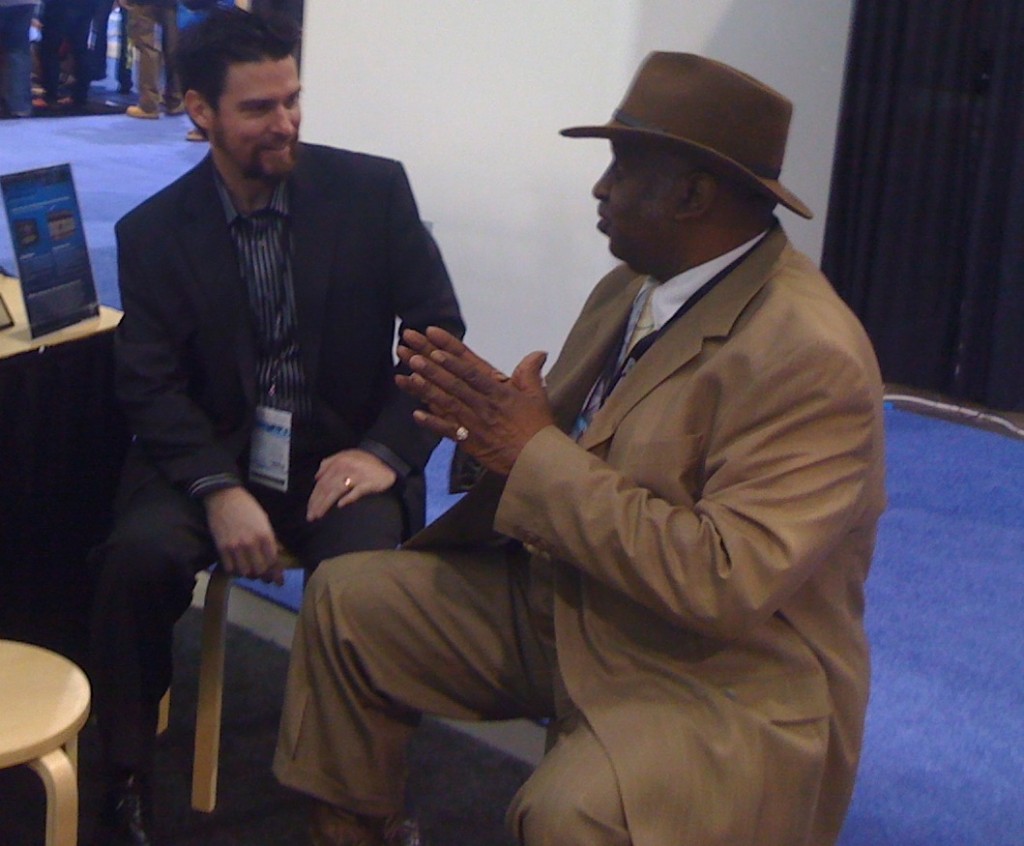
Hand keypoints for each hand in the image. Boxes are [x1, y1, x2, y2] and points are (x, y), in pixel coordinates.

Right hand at [203, 487, 283, 583]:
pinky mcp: (221, 548)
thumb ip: (270, 538)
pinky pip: (230, 568)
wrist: (224, 497)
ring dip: (249, 574)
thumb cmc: (247, 506)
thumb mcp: (264, 519)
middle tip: (265, 577)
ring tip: (251, 571)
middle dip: (264, 575)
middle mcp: (251, 543)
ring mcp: (235, 547)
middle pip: (260, 570)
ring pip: (245, 572)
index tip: (278, 576)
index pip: (273, 560)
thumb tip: (277, 553)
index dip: (276, 570)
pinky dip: (235, 571)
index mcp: (265, 535)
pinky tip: (238, 568)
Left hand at [306, 448, 397, 520]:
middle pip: (326, 488)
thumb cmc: (364, 461)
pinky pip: (355, 492)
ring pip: (336, 491)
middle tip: (311, 517)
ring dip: (325, 504)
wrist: (387, 461)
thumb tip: (316, 477)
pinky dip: (347, 498)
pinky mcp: (367, 483)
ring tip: (318, 515)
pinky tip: (340, 505)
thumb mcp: (345, 456)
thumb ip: (328, 463)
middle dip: (316, 503)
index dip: (314, 496)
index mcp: (338, 462)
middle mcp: (345, 468)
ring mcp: (356, 476)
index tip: (309, 509)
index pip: (322, 482)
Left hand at [396, 327, 554, 475]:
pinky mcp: (470, 441)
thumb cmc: (537, 427)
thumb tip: (538, 352)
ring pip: (447, 402)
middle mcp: (483, 404)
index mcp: (497, 390)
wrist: (537, 460)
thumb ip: (530, 372)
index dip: (450, 349)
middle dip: (430, 365)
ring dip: (427, 388)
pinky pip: (448, 431)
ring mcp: (474, 422)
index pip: (469, 366)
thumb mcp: (537, 395)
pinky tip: (416, 413)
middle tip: (410, 351)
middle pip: (452, 381)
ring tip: (408, 374)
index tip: (433, 335)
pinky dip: (432, 422)